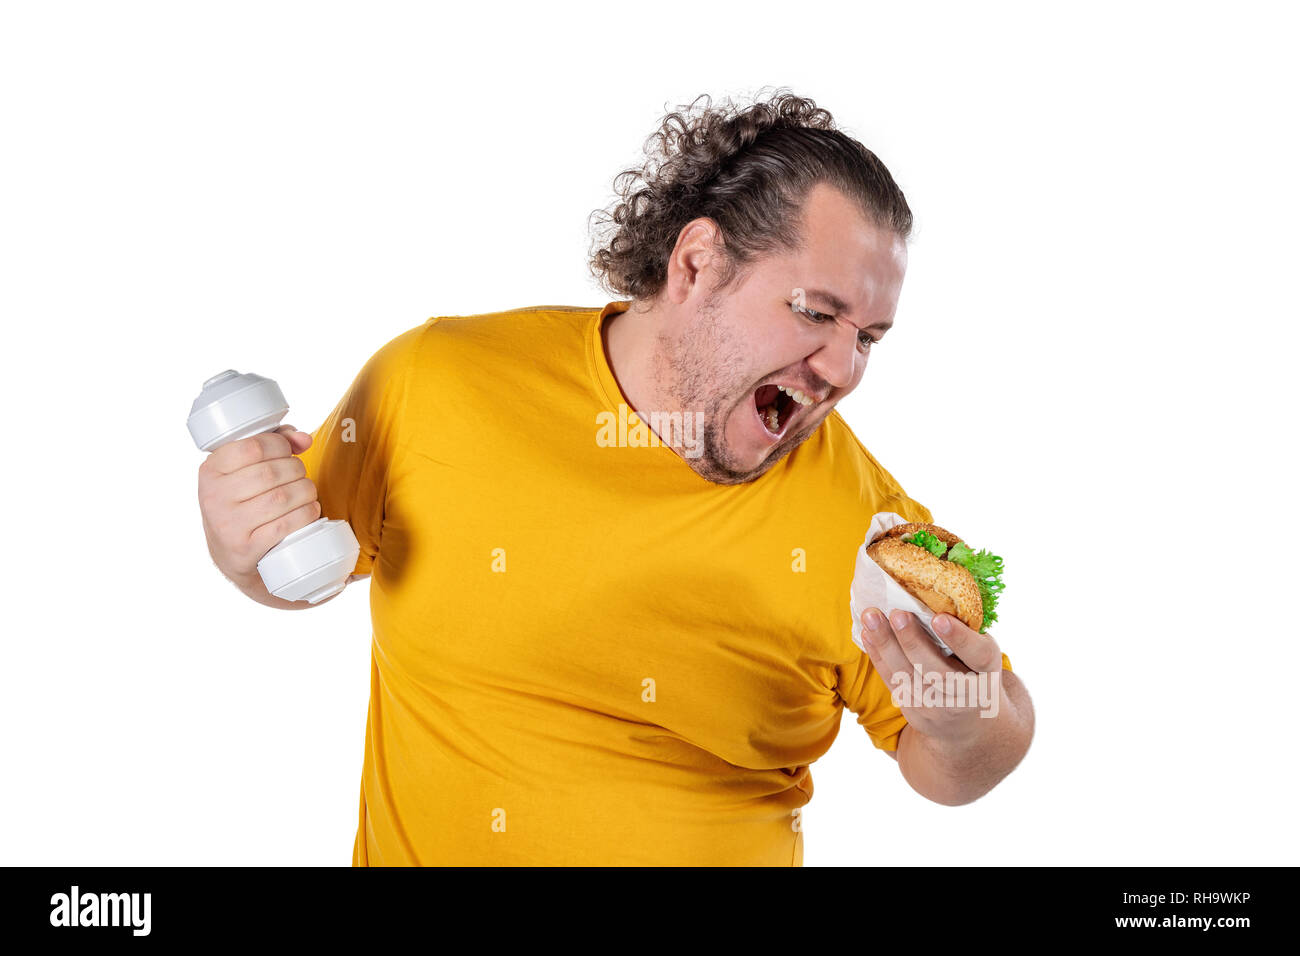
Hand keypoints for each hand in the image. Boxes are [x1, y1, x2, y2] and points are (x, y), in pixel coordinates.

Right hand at [197, 425, 320, 584]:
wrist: (230, 553)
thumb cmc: (242, 502)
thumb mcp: (243, 471)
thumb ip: (271, 444)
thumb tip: (303, 439)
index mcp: (210, 471)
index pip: (252, 447)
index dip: (280, 445)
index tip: (288, 451)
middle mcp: (214, 497)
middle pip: (271, 472)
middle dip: (297, 469)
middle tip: (301, 475)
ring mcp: (228, 525)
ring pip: (281, 498)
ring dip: (306, 491)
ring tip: (307, 492)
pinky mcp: (246, 548)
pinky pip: (285, 525)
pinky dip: (305, 514)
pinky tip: (309, 510)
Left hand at [859, 607, 1004, 745]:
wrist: (969, 722)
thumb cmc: (974, 671)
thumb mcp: (982, 653)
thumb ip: (966, 631)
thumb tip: (932, 592)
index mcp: (988, 672)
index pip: (978, 655)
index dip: (959, 638)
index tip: (939, 618)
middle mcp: (966, 695)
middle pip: (937, 672)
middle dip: (913, 642)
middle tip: (897, 614)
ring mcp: (938, 708)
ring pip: (908, 677)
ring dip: (886, 645)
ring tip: (871, 617)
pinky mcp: (915, 712)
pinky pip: (892, 682)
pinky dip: (878, 656)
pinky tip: (867, 634)